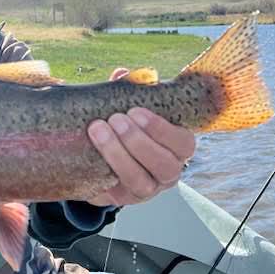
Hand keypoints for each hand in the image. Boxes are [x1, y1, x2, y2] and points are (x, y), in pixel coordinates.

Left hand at [87, 68, 194, 206]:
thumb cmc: (122, 127)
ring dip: (119, 155)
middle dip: (139, 141)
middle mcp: (167, 172)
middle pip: (165, 165)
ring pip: (141, 181)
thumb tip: (123, 74)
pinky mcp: (123, 199)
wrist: (100, 156)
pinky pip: (116, 193)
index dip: (162, 128)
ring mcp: (147, 189)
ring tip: (98, 130)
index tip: (136, 111)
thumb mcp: (126, 107)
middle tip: (115, 119)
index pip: (184, 142)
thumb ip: (127, 92)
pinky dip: (103, 172)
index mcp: (176, 148)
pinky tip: (90, 153)